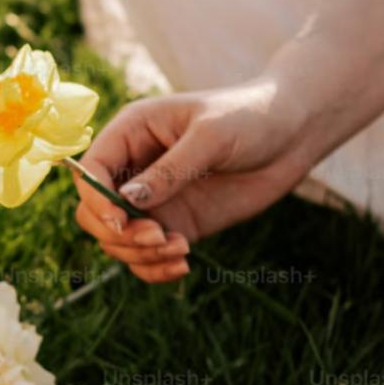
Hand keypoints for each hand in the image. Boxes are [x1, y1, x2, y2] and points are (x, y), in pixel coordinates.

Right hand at [71, 79, 318, 282]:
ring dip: (140, 254)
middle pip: (93, 213)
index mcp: (131, 133)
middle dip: (118, 233)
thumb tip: (128, 202)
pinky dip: (155, 268)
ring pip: (118, 240)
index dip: (96, 200)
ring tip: (180, 251)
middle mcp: (133, 168)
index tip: (122, 222)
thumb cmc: (250, 116)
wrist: (293, 134)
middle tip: (160, 237)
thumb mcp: (210, 136)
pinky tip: (183, 265)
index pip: (90, 172)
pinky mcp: (176, 224)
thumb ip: (169, 170)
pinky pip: (147, 255)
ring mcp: (153, 200)